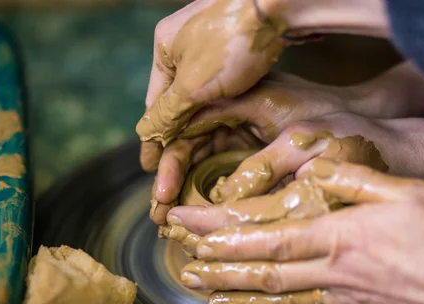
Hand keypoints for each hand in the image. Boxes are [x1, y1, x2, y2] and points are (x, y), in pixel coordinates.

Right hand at [136, 0, 286, 167]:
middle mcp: (184, 43)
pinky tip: (225, 124)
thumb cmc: (232, 42)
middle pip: (177, 98)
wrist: (279, 6)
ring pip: (201, 91)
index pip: (155, 102)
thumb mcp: (193, 85)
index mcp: (164, 48)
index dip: (156, 136)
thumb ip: (168, 113)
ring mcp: (212, 42)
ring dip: (199, 121)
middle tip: (174, 167)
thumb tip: (145, 135)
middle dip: (177, 132)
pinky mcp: (238, 45)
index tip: (152, 166)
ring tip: (199, 153)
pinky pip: (222, 83)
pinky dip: (220, 105)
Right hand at [147, 73, 357, 224]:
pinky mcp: (256, 161)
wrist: (371, 135)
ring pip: (202, 167)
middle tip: (160, 218)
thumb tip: (220, 199)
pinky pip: (222, 179)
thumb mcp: (295, 142)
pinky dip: (209, 198)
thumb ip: (257, 167)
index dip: (169, 165)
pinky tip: (202, 220)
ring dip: (185, 194)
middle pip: (189, 152)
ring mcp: (243, 139)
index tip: (162, 196)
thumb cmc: (336, 126)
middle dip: (171, 184)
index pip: (187, 132)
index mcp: (235, 101)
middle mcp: (233, 118)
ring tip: (170, 225)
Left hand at [169, 159, 423, 303]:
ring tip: (205, 295)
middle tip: (183, 266)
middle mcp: (330, 269)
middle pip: (262, 271)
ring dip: (237, 295)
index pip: (267, 237)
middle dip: (218, 268)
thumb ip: (354, 180)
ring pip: (277, 296)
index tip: (191, 232)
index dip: (224, 237)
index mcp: (338, 235)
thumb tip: (315, 168)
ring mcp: (340, 294)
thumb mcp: (405, 192)